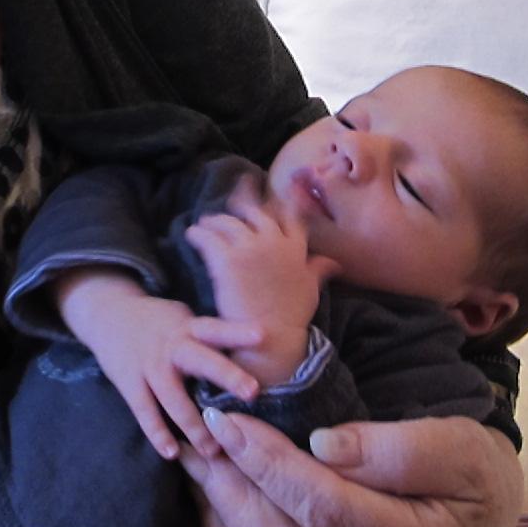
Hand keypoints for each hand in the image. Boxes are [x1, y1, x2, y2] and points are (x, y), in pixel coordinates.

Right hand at [55, 268, 263, 460]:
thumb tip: (255, 348)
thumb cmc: (157, 322)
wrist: (107, 313)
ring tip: (214, 449)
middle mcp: (171, 345)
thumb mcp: (183, 318)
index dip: (238, 330)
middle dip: (226, 375)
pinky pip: (145, 411)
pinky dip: (157, 433)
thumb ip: (208, 336)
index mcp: (188, 327)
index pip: (216, 328)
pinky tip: (172, 453)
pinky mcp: (129, 383)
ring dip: (194, 423)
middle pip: (201, 360)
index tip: (263, 334)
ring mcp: (149, 365)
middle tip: (253, 391)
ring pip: (173, 396)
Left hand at [179, 409, 522, 526]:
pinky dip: (233, 526)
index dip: (276, 467)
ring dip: (225, 508)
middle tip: (200, 436)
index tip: (234, 421)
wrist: (478, 513)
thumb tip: (324, 445)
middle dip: (236, 490)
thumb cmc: (470, 474)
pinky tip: (213, 482)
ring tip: (196, 453)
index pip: (330, 510)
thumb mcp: (460, 448)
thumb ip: (399, 450)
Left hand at [184, 178, 338, 384]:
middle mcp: (273, 242)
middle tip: (227, 207)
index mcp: (294, 248)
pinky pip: (207, 237)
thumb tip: (334, 263)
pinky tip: (192, 235)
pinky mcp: (227, 259)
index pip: (286, 214)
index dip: (273, 199)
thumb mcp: (310, 290)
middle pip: (253, 212)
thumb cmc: (290, 317)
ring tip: (205, 224)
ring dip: (214, 221)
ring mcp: (250, 248)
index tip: (261, 188)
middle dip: (239, 206)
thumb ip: (318, 270)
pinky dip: (198, 234)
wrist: (270, 338)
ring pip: (228, 222)